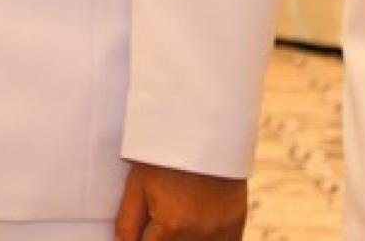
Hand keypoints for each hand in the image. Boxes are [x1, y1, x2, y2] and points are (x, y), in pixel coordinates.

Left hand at [114, 161, 246, 240]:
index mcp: (172, 227)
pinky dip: (208, 240)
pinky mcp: (237, 226)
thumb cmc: (164, 158)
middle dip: (165, 238)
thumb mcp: (137, 186)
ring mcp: (221, 233)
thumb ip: (127, 223)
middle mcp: (199, 235)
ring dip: (183, 239)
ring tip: (177, 219)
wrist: (204, 134)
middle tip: (161, 223)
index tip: (145, 234)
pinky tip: (197, 227)